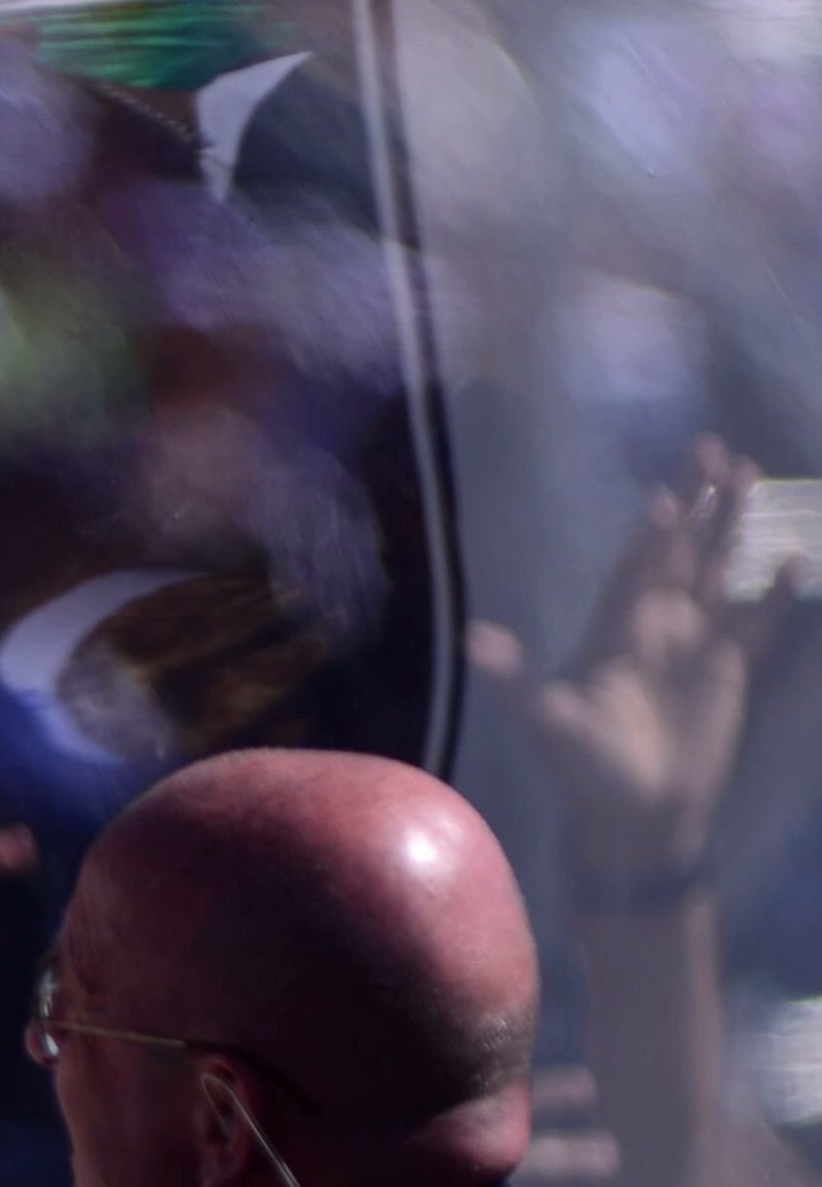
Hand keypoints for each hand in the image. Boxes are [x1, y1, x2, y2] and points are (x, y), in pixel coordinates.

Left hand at [467, 437, 795, 883]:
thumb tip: (472, 639)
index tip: (665, 497)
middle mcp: (656, 623)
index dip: (649, 536)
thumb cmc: (583, 769)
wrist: (634, 816)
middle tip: (715, 446)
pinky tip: (793, 560)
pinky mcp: (730, 672)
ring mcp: (695, 642)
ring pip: (718, 569)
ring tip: (751, 473)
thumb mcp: (546, 720)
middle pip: (680, 548)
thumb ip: (515, 678)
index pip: (635, 566)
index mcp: (614, 627)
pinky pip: (755, 624)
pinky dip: (773, 596)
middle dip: (697, 500)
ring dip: (733, 526)